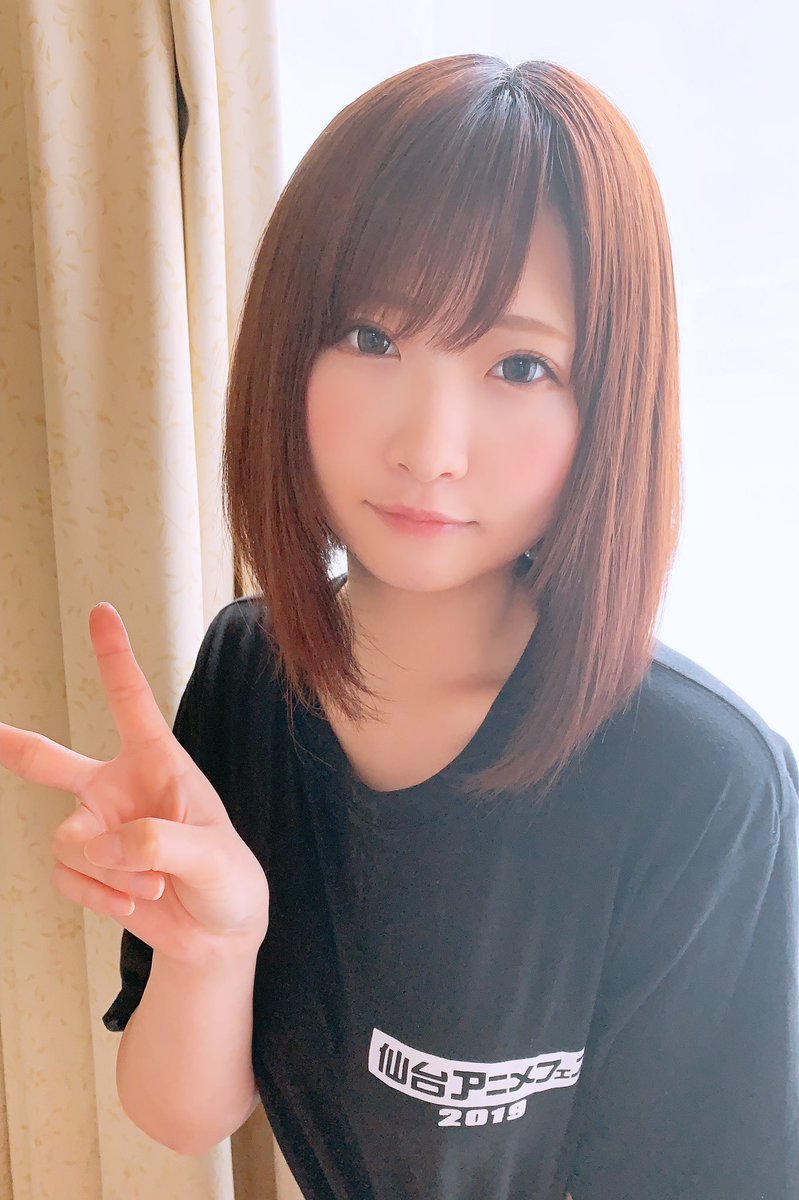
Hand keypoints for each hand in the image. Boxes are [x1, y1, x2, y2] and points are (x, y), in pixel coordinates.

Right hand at [0, 603, 268, 965]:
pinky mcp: (87, 869)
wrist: (219, 934)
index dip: (114, 657)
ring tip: (153, 881)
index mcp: (161, 764)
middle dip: (14, 745)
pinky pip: (67, 876)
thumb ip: (161, 842)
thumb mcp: (213, 858)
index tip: (102, 612)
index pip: (132, 703)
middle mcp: (120, 788)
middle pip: (51, 761)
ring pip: (69, 839)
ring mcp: (99, 829)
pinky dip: (99, 896)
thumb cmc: (229, 880)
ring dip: (109, 869)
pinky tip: (132, 902)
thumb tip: (103, 842)